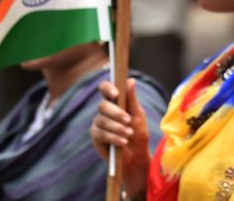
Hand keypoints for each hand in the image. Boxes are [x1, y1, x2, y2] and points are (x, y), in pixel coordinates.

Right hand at [89, 79, 150, 193]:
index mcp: (114, 101)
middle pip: (103, 106)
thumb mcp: (138, 114)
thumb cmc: (138, 131)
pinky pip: (101, 134)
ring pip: (102, 121)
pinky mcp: (96, 137)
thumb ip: (132, 99)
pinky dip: (114, 137)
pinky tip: (123, 142)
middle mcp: (103, 111)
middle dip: (116, 113)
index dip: (107, 88)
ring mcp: (98, 124)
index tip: (116, 94)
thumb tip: (130, 80)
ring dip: (117, 127)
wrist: (136, 154)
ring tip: (129, 133)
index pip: (104, 88)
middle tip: (128, 120)